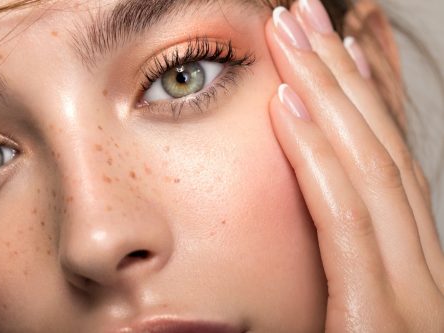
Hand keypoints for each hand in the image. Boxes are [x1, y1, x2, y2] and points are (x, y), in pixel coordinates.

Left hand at [265, 1, 443, 330]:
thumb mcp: (339, 313)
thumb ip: (331, 264)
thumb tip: (290, 216)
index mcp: (405, 267)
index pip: (378, 163)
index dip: (357, 96)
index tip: (330, 46)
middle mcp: (421, 268)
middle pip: (374, 150)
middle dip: (339, 75)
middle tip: (304, 15)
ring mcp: (416, 293)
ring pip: (367, 170)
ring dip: (327, 94)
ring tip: (297, 33)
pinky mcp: (390, 320)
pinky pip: (347, 219)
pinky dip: (318, 156)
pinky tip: (290, 104)